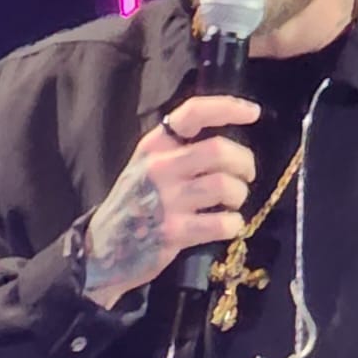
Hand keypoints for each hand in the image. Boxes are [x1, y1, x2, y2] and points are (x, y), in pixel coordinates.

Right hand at [81, 96, 259, 307]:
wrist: (104, 249)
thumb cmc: (134, 204)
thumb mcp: (146, 166)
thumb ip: (178, 151)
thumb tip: (226, 144)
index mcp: (155, 145)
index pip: (194, 113)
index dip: (228, 107)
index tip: (253, 112)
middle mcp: (159, 167)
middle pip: (219, 150)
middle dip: (244, 163)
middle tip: (245, 175)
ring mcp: (166, 200)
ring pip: (224, 185)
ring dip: (239, 194)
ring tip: (233, 202)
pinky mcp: (174, 232)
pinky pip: (221, 223)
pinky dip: (234, 224)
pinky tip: (227, 225)